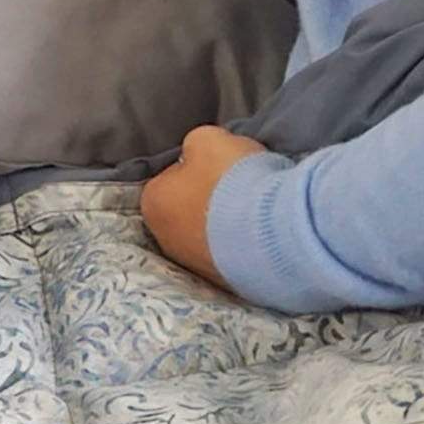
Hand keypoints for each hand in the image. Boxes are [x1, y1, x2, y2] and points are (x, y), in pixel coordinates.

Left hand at [139, 126, 267, 287]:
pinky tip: (264, 233)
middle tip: (241, 187)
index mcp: (153, 202)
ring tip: (257, 211)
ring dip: (230, 224)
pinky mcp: (223, 283)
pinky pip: (232, 256)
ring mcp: (194, 266)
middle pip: (189, 209)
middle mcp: (165, 240)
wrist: (271, 231)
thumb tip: (196, 156)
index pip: (171, 177)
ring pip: (212, 235)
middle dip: (212, 198)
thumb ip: (194, 146)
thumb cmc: (232, 179)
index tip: (222, 166)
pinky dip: (245, 245)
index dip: (199, 167)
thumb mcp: (208, 139)